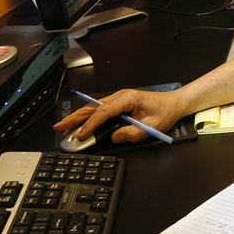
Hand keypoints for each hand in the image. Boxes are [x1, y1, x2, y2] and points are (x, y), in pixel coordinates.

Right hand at [53, 88, 183, 143]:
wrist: (173, 104)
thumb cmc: (164, 113)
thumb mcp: (151, 127)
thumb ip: (132, 134)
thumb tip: (113, 137)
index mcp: (128, 99)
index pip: (103, 112)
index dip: (90, 124)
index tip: (81, 134)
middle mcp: (120, 96)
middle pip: (93, 108)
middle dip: (75, 118)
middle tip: (59, 127)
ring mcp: (118, 99)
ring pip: (93, 108)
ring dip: (78, 117)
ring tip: (64, 127)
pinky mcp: (118, 104)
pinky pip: (99, 110)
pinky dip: (87, 117)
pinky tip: (78, 124)